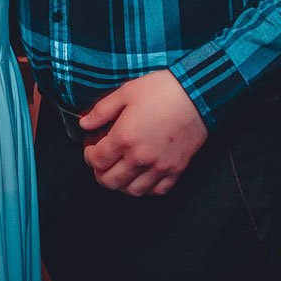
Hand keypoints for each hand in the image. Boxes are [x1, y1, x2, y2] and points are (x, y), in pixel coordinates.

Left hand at [79, 70, 207, 196]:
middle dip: (100, 173)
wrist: (196, 93)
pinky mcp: (176, 169)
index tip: (91, 147)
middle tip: (102, 161)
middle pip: (110, 181)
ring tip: (120, 170)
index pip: (96, 160)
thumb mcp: (126, 92)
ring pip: (132, 190)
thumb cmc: (162, 90)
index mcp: (124, 138)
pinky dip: (146, 188)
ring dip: (121, 183)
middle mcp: (140, 157)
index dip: (89, 155)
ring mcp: (159, 166)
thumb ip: (101, 110)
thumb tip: (84, 122)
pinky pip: (157, 190)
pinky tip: (142, 175)